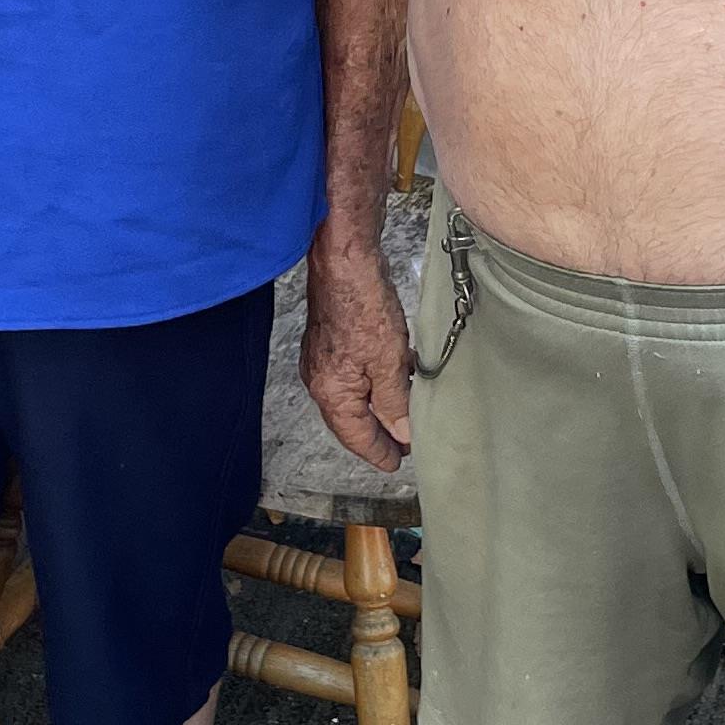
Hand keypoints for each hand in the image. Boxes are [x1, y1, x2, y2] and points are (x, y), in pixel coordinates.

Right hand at [303, 235, 412, 468]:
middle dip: (377, 435)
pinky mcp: (330, 343)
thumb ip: (396, 403)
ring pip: (353, 398)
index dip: (380, 452)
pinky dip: (373, 384)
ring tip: (404, 417)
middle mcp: (321, 381)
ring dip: (377, 408)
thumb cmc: (361, 306)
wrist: (344, 260)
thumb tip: (402, 432)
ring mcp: (322, 361)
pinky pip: (352, 376)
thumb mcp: (389, 362)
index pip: (356, 438)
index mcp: (332, 393)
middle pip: (351, 421)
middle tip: (402, 446)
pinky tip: (394, 379)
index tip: (396, 463)